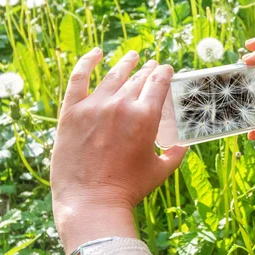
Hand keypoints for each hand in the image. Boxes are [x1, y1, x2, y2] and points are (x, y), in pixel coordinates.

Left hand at [51, 48, 186, 254]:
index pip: (158, 83)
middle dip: (148, 70)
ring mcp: (94, 106)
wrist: (91, 201)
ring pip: (113, 75)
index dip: (164, 73)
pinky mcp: (72, 112)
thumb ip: (174, 155)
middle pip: (138, 78)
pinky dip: (87, 62)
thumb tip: (182, 146)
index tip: (166, 70)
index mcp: (145, 116)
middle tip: (151, 65)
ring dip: (126, 64)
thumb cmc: (128, 188)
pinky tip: (96, 53)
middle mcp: (121, 105)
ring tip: (132, 56)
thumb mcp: (160, 171)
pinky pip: (79, 78)